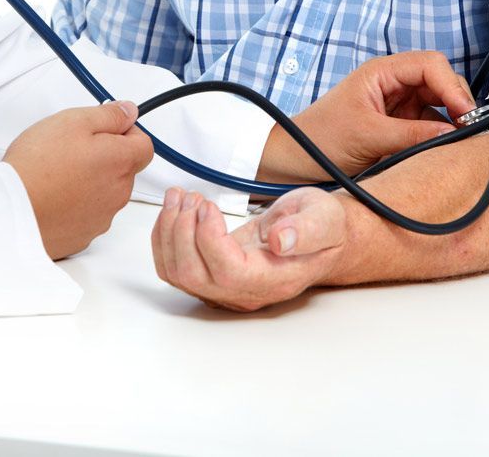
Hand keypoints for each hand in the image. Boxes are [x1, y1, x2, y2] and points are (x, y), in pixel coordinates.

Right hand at [5, 101, 153, 259]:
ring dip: (90, 182)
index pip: (144, 145)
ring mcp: (102, 218)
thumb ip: (109, 115)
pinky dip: (75, 205)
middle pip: (124, 170)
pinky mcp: (83, 236)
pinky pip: (87, 215)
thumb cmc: (38, 166)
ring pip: (105, 193)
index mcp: (120, 162)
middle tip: (71, 150)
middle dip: (105, 158)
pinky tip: (53, 196)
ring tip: (57, 174)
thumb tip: (129, 112)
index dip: (125, 133)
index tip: (105, 129)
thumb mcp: (74, 121)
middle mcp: (118, 193)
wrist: (11, 209)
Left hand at [152, 187, 346, 311]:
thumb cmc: (322, 228)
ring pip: (177, 274)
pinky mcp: (211, 276)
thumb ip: (307, 230)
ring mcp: (226, 288)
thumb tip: (282, 242)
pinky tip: (174, 212)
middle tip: (190, 197)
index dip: (208, 238)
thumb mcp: (324, 218)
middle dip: (181, 231)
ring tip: (180, 198)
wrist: (319, 237)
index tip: (208, 206)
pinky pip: (174, 268)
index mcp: (274, 279)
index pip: (227, 272)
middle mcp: (245, 291)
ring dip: (168, 232)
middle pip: (193, 276)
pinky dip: (164, 239)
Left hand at [257, 51, 475, 182]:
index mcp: (381, 72)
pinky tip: (443, 148)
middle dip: (456, 102)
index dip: (452, 86)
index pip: (430, 65)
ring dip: (450, 120)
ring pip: (437, 106)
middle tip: (468, 129)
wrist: (294, 160)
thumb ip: (412, 135)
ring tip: (458, 142)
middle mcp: (392, 84)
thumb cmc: (319, 138)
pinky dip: (438, 135)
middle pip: (440, 82)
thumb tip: (452, 134)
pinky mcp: (397, 126)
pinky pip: (427, 126)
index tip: (465, 112)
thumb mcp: (368, 136)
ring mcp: (396, 105)